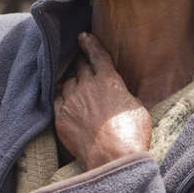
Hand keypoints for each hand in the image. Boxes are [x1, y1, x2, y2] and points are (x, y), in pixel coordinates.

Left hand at [54, 32, 151, 169]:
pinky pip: (57, 99)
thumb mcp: (136, 107)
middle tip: (80, 60)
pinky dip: (61, 96)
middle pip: (80, 66)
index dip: (90, 44)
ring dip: (70, 81)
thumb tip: (118, 94)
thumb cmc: (132, 134)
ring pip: (67, 82)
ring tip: (73, 83)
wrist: (112, 156)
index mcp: (108, 80)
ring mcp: (71, 100)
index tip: (83, 36)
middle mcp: (86, 85)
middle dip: (80, 61)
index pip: (97, 55)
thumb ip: (123, 94)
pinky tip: (63, 98)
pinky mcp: (60, 116)